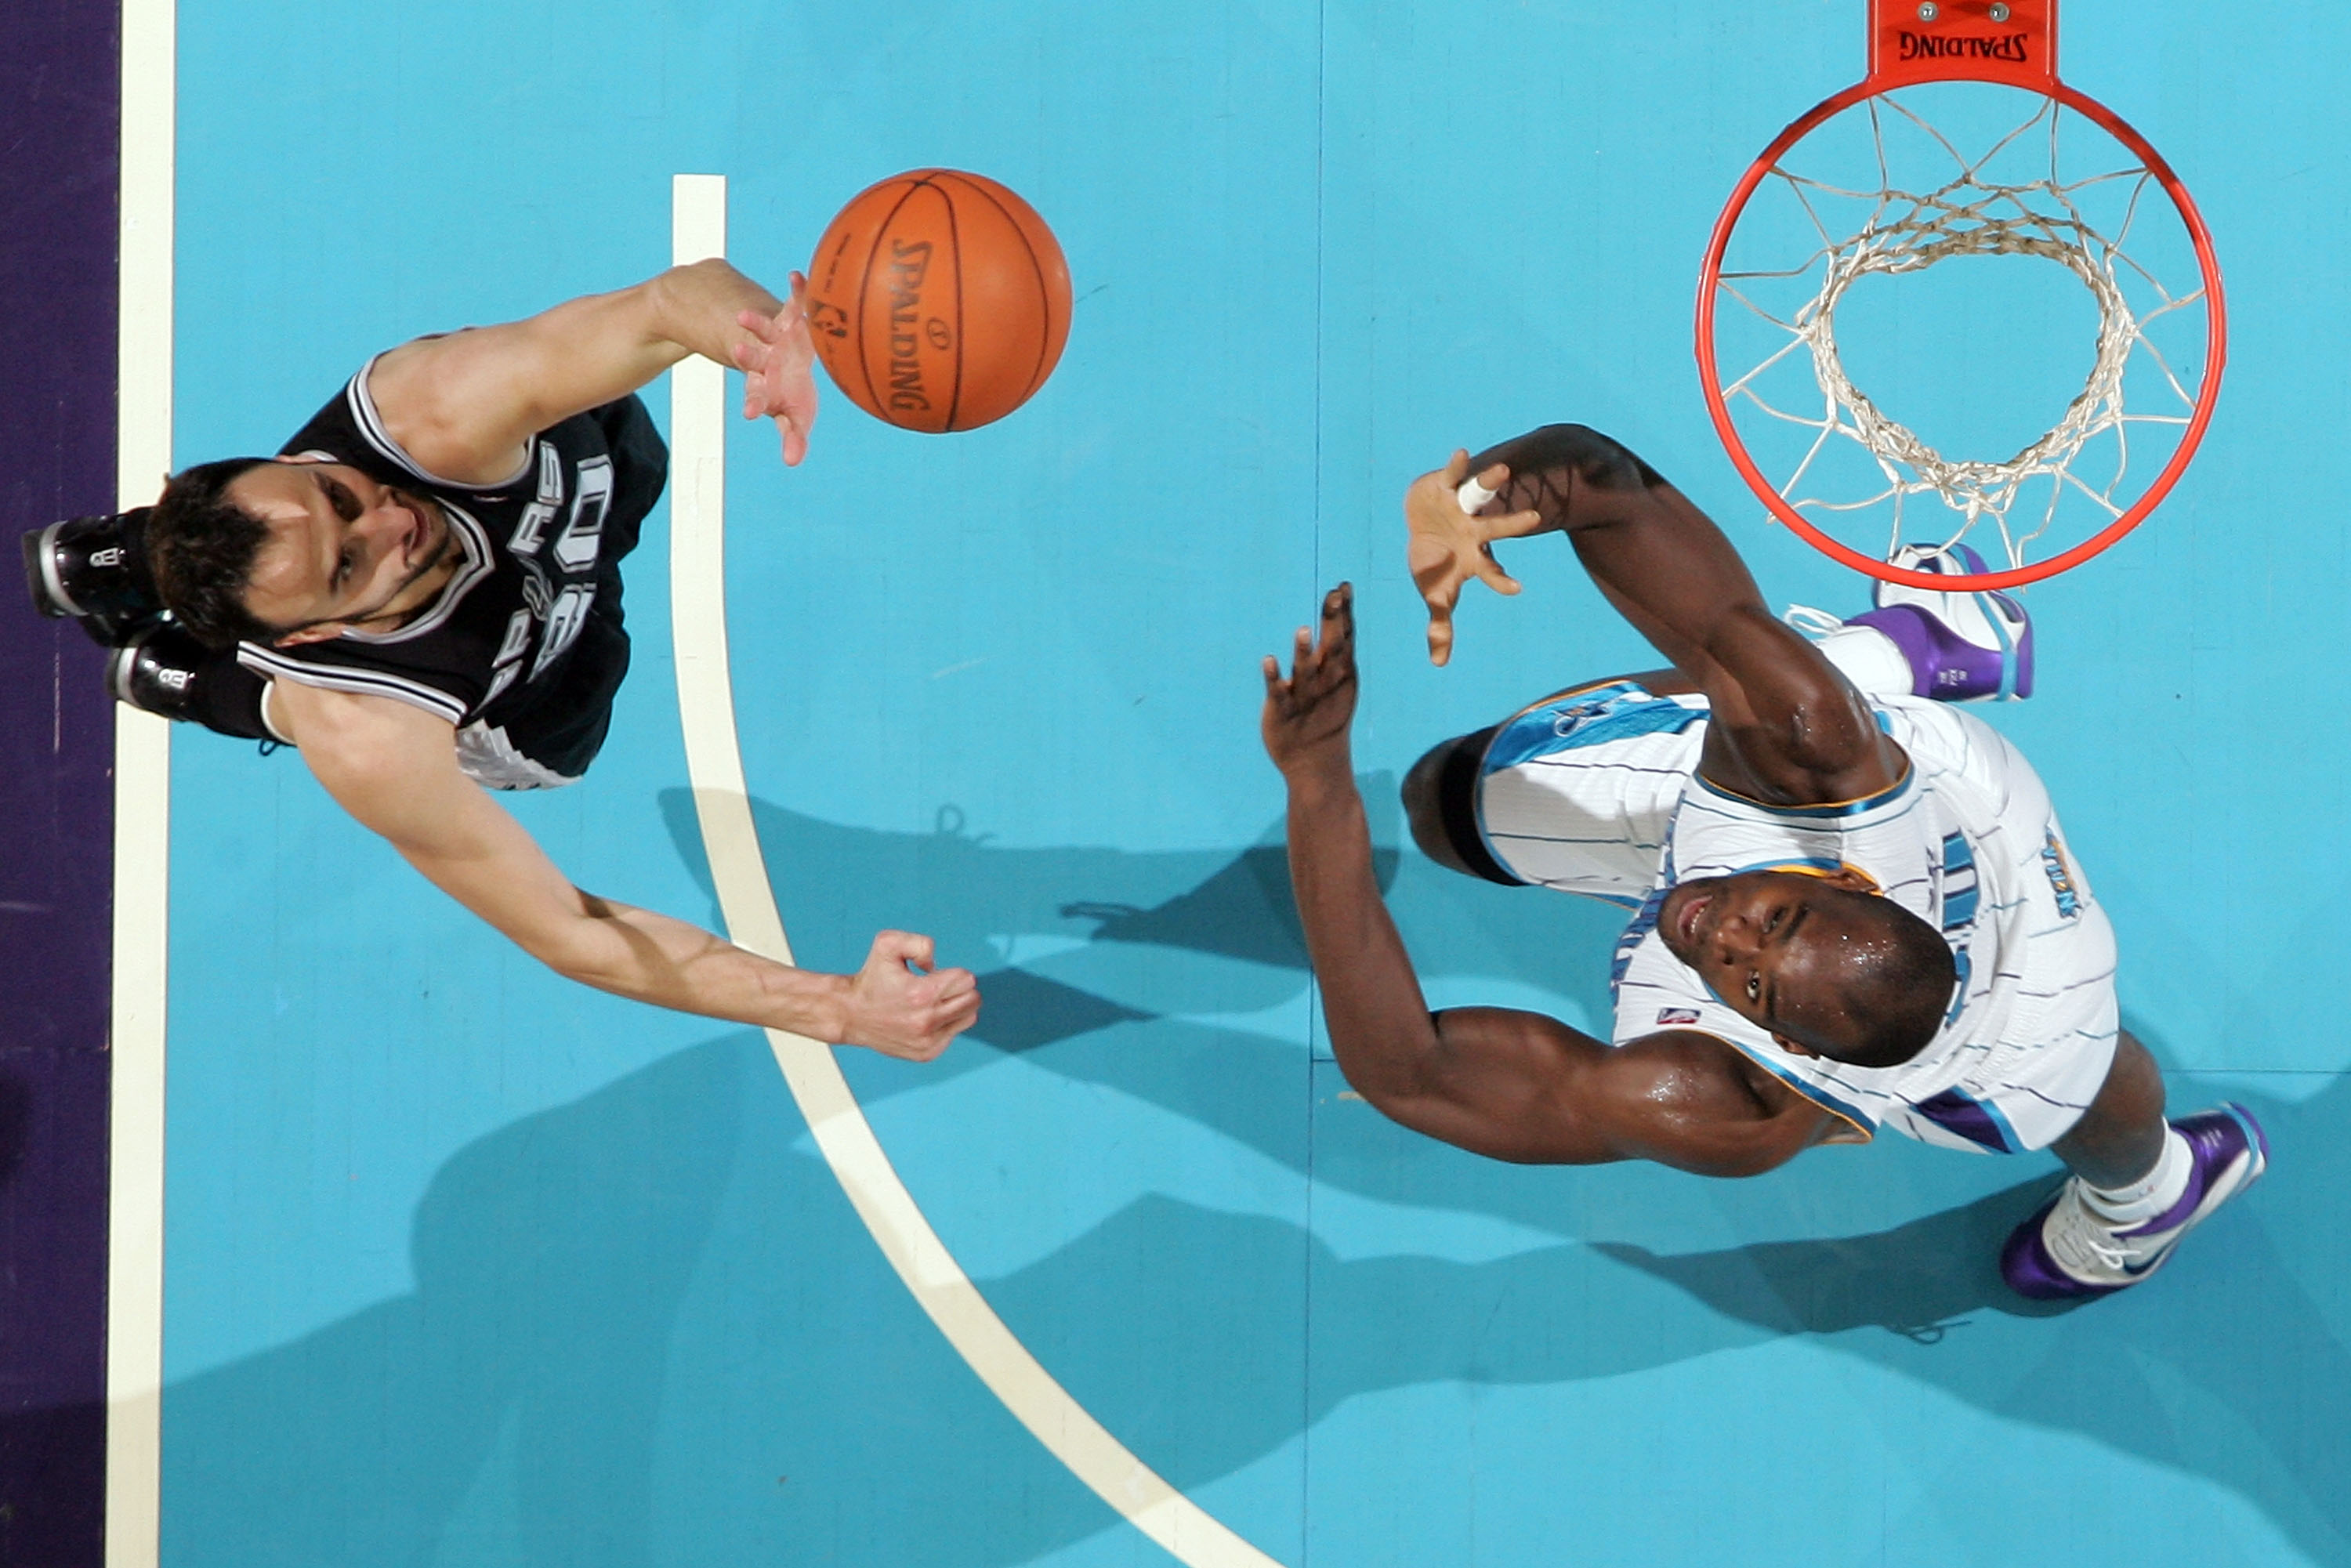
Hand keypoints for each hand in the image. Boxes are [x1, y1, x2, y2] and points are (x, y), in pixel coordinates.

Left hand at [733, 271, 818, 466]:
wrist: (782, 349)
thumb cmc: (791, 387)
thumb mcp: (796, 413)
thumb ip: (794, 435)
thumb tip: (791, 461)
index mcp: (770, 386)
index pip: (761, 397)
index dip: (757, 403)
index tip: (749, 412)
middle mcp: (768, 360)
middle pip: (755, 361)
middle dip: (748, 359)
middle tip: (737, 352)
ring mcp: (776, 338)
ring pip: (763, 330)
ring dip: (754, 324)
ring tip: (742, 316)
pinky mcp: (790, 317)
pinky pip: (795, 301)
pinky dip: (798, 289)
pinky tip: (797, 275)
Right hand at [839, 930, 979, 1060]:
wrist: (850, 1014)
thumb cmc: (871, 978)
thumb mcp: (887, 944)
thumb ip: (919, 944)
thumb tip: (935, 965)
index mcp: (922, 994)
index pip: (967, 980)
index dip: (954, 973)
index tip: (935, 976)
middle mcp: (927, 1021)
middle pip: (973, 999)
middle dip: (960, 989)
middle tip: (938, 987)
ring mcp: (928, 1041)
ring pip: (969, 1017)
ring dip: (957, 1006)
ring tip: (934, 1001)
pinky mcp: (926, 1053)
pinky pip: (954, 1033)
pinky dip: (946, 1023)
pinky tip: (926, 1017)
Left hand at [1261, 583, 1359, 775]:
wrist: (1314, 762)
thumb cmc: (1325, 715)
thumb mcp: (1338, 682)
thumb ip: (1337, 649)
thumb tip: (1341, 614)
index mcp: (1341, 673)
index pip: (1345, 637)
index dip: (1344, 613)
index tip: (1342, 587)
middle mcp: (1326, 682)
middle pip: (1331, 649)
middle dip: (1332, 623)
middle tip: (1333, 597)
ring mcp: (1305, 696)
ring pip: (1305, 671)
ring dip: (1303, 652)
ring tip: (1302, 631)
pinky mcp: (1283, 711)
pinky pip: (1278, 693)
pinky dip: (1274, 677)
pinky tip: (1268, 660)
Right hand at [1404, 449, 1544, 665]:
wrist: (1423, 521)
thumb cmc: (1435, 561)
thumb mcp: (1436, 595)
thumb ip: (1441, 627)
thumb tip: (1439, 665)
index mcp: (1473, 558)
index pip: (1491, 572)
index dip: (1501, 580)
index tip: (1516, 588)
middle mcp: (1474, 530)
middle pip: (1496, 528)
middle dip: (1514, 524)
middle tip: (1535, 519)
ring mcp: (1462, 507)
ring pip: (1481, 494)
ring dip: (1490, 481)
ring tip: (1504, 470)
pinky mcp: (1445, 486)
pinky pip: (1453, 474)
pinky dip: (1457, 465)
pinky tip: (1462, 454)